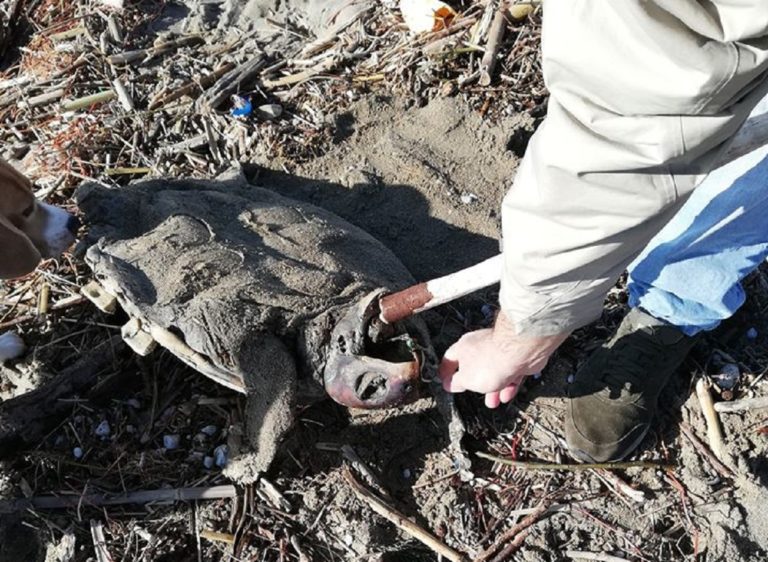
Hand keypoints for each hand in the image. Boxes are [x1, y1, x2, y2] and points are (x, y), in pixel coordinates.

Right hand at [439, 311, 568, 407]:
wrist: (520, 352)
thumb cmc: (492, 360)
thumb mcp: (467, 379)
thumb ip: (457, 383)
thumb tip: (449, 385)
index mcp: (463, 348)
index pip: (449, 359)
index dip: (446, 372)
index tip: (445, 381)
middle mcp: (480, 346)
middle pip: (474, 366)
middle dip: (475, 384)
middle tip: (472, 393)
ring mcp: (499, 351)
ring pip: (493, 372)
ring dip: (493, 388)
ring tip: (492, 402)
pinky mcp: (515, 357)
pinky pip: (509, 373)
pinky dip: (507, 385)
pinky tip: (506, 395)